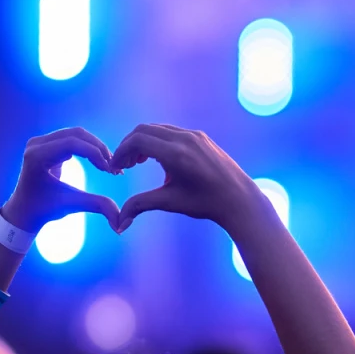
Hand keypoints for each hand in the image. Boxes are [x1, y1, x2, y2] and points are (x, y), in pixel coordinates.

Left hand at [0, 128, 122, 232]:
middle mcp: (36, 144)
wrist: (24, 211)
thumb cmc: (44, 209)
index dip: (95, 154)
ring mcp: (40, 142)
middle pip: (76, 134)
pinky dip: (88, 147)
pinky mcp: (46, 144)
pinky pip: (72, 138)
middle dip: (98, 149)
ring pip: (76, 134)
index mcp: (37, 157)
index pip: (72, 144)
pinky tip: (98, 162)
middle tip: (113, 167)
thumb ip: (97, 206)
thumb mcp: (71, 205)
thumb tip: (120, 223)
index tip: (110, 170)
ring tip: (108, 165)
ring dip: (95, 147)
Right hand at [109, 124, 268, 234]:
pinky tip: (158, 160)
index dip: (121, 152)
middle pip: (144, 130)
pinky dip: (158, 141)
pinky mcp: (201, 137)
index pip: (137, 140)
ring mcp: (194, 135)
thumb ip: (140, 206)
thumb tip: (119, 224)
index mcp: (175, 153)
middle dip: (129, 146)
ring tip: (138, 163)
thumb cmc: (205, 203)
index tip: (115, 168)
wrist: (239, 199)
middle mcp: (184, 138)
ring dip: (143, 143)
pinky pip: (172, 132)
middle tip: (124, 166)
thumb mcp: (170, 203)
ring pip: (158, 129)